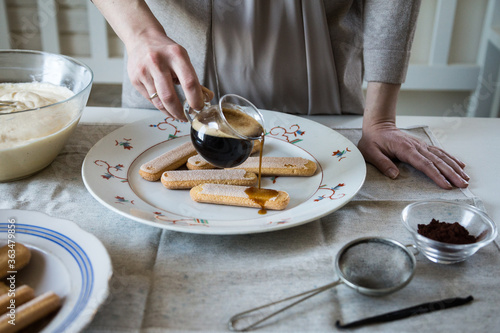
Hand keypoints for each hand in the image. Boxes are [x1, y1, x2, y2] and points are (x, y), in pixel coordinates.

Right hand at [92, 0, 212, 118]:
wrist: (141, 38)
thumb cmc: (166, 51)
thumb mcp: (182, 58)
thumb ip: (193, 78)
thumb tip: (207, 98)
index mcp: (175, 55)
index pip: (189, 82)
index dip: (195, 99)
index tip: (199, 108)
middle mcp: (158, 62)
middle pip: (169, 96)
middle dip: (179, 112)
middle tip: (185, 117)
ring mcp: (144, 71)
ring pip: (158, 101)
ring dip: (170, 112)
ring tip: (177, 114)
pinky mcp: (135, 79)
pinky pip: (150, 99)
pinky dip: (160, 105)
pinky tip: (165, 105)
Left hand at [358, 122, 469, 188]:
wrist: (377, 126)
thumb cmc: (373, 140)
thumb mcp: (370, 152)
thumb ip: (382, 163)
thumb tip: (395, 175)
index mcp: (405, 149)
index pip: (424, 164)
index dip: (436, 175)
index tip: (446, 185)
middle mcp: (416, 146)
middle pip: (437, 161)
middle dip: (451, 174)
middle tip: (463, 185)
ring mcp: (421, 145)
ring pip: (441, 156)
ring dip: (454, 167)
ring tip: (465, 178)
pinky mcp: (422, 146)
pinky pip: (439, 152)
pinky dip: (451, 158)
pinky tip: (460, 165)